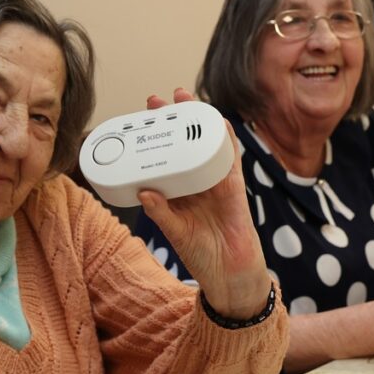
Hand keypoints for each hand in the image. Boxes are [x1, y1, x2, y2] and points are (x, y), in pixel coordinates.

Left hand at [140, 89, 269, 318]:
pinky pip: (231, 159)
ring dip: (198, 119)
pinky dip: (226, 139)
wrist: (230, 275)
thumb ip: (160, 213)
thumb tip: (144, 192)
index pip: (165, 158)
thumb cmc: (203, 256)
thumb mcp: (175, 232)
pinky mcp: (234, 188)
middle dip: (173, 120)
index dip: (154, 140)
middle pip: (184, 143)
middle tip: (158, 100)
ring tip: (185, 97)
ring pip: (206, 143)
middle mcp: (197, 183)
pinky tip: (219, 120)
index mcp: (180, 193)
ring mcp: (216, 183)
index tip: (139, 122)